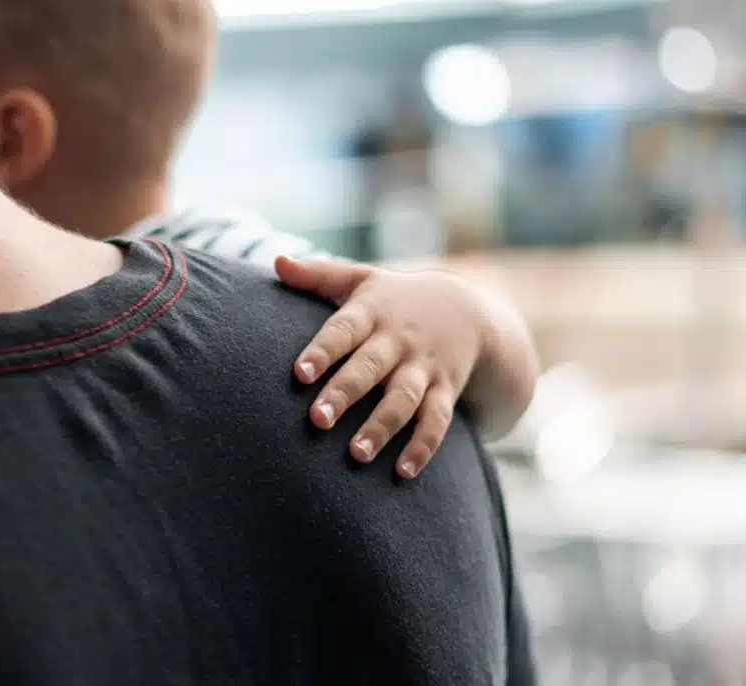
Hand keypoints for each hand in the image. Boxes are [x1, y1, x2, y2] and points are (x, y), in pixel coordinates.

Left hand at [276, 256, 486, 479]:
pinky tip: (403, 472)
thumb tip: (276, 262)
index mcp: (371, 314)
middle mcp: (397, 341)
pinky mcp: (446, 391)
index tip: (299, 372)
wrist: (469, 310)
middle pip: (369, 368)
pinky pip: (438, 421)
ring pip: (403, 399)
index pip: (343, 330)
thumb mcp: (362, 279)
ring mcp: (424, 368)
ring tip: (357, 453)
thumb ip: (318, 275)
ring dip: (382, 426)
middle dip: (345, 393)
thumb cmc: (396, 299)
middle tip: (317, 420)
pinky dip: (423, 447)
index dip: (322, 350)